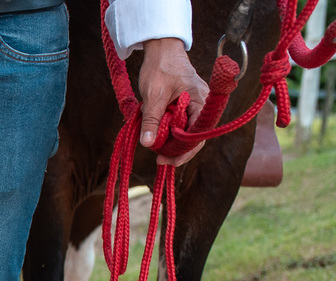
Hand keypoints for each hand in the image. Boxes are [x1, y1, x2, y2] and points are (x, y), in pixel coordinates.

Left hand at [138, 38, 209, 166]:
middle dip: (178, 151)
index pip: (199, 134)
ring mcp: (194, 105)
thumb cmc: (160, 67)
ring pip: (187, 132)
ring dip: (173, 143)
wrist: (161, 49)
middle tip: (161, 161)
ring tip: (158, 153)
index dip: (186, 150)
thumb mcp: (153, 95)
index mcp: (201, 101)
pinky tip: (159, 139)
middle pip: (195, 136)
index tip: (170, 160)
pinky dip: (170, 133)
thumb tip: (148, 143)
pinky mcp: (185, 105)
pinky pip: (181, 124)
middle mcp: (202, 105)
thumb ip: (151, 119)